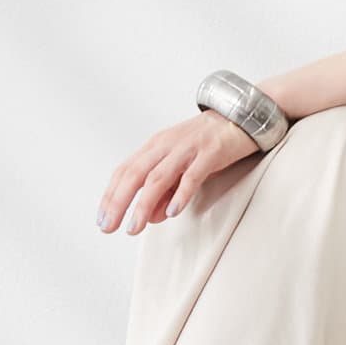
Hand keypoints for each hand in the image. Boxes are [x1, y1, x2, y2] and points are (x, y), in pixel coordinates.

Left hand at [97, 110, 262, 234]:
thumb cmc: (210, 142)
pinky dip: (180, 194)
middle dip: (118, 202)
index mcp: (156, 146)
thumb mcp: (183, 166)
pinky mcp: (210, 153)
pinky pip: (192, 176)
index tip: (103, 219)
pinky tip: (172, 212)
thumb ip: (166, 191)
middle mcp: (166, 145)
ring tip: (135, 227)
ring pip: (158, 178)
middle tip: (110, 227)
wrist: (242, 117)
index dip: (111, 195)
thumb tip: (150, 216)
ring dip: (143, 204)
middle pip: (135, 175)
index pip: (124, 171)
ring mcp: (188, 148)